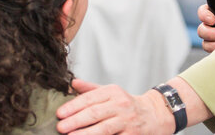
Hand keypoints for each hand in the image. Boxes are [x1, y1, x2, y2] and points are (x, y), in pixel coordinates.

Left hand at [56, 79, 173, 133]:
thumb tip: (72, 83)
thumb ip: (90, 89)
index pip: (89, 99)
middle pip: (94, 114)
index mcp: (113, 92)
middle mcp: (120, 105)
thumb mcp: (111, 92)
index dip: (73, 106)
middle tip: (60, 127)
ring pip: (104, 129)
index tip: (59, 113)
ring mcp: (127, 121)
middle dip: (75, 121)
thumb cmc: (126, 104)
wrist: (155, 115)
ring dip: (86, 134)